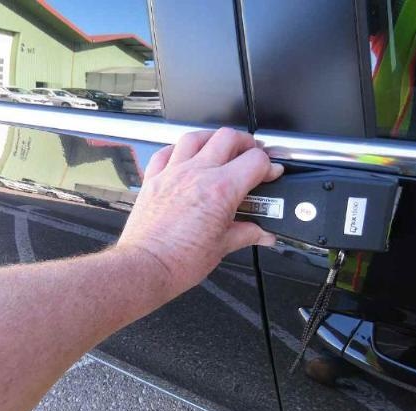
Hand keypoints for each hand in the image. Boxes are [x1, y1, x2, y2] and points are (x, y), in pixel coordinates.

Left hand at [117, 128, 282, 296]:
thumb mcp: (222, 247)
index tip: (270, 174)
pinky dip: (177, 149)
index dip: (269, 165)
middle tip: (250, 155)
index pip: (255, 161)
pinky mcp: (153, 180)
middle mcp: (196, 174)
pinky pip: (165, 152)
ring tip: (219, 148)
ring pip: (195, 137)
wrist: (145, 267)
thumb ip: (246, 234)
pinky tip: (183, 157)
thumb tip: (261, 233)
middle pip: (227, 138)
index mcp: (221, 189)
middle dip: (245, 143)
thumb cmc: (178, 261)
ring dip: (211, 139)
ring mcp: (172, 173)